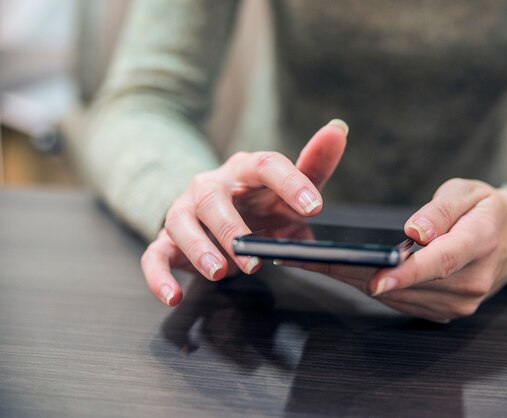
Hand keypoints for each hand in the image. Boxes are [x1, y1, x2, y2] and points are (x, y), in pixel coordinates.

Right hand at [141, 119, 348, 305]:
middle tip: (254, 257)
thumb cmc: (261, 202)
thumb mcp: (291, 188)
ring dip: (198, 248)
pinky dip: (158, 277)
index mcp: (244, 169)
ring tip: (220, 272)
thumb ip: (314, 165)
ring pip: (181, 223)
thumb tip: (339, 129)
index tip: (315, 207)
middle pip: (213, 197)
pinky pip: (154, 256)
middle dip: (232, 227)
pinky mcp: (167, 240)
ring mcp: (185, 212)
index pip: (265, 165)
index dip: (290, 183)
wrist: (220, 216)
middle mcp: (210, 186)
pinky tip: (173, 296)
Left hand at [297, 178, 506, 322]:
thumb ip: (441, 211)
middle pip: (408, 284)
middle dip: (357, 273)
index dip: (406, 273)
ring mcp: (459, 304)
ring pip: (398, 297)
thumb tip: (414, 232)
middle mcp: (471, 283)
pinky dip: (373, 288)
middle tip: (310, 261)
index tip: (376, 279)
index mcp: (480, 244)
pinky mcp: (445, 313)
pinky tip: (344, 273)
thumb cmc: (486, 210)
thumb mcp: (468, 192)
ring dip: (357, 281)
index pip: (441, 263)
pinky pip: (402, 302)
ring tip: (315, 264)